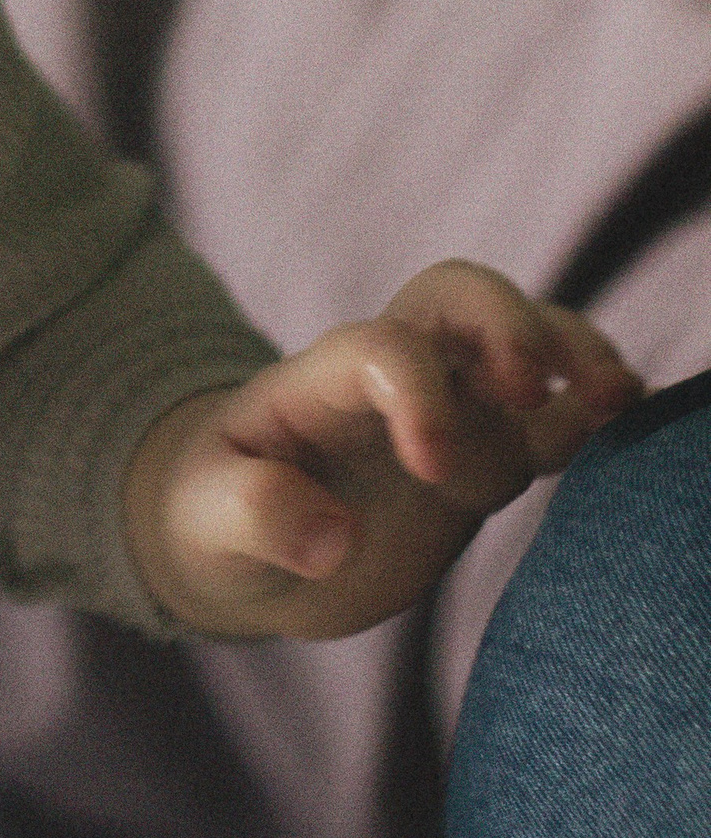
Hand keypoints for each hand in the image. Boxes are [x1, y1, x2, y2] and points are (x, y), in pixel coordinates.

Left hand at [126, 260, 642, 639]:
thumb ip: (255, 514)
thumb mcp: (202, 519)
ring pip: (525, 342)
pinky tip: (635, 419)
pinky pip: (555, 415)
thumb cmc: (213, 513)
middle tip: (536, 389)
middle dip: (508, 325)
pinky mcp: (487, 455)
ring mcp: (449, 410)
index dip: (417, 393)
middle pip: (459, 296)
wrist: (241, 540)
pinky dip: (598, 408)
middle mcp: (393, 379)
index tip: (428, 470)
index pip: (381, 349)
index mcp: (320, 383)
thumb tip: (332, 537)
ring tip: (618, 399)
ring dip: (574, 355)